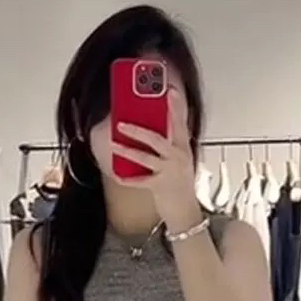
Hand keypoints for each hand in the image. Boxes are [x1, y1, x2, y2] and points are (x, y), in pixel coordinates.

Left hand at [112, 86, 201, 232]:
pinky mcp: (160, 186)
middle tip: (121, 123)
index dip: (176, 105)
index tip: (170, 89)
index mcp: (183, 146)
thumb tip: (147, 128)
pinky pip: (139, 180)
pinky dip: (127, 178)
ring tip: (114, 143)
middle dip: (138, 130)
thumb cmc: (180, 183)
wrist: (185, 211)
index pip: (180, 122)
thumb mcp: (179, 159)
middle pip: (157, 138)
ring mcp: (169, 171)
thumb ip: (168, 143)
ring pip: (145, 157)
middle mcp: (178, 156)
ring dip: (127, 150)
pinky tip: (117, 174)